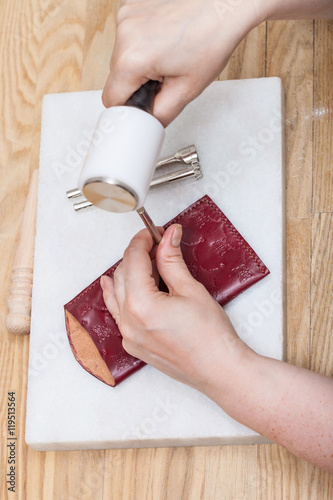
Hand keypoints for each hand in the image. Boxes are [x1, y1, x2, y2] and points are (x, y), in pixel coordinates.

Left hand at [100, 224, 247, 394]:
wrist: (219, 370)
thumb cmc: (211, 337)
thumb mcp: (191, 289)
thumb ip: (172, 260)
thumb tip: (167, 237)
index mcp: (141, 305)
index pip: (133, 260)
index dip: (143, 240)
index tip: (154, 232)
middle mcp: (128, 322)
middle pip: (122, 274)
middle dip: (137, 255)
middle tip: (156, 244)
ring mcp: (129, 336)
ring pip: (117, 293)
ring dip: (127, 273)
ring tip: (143, 260)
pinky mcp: (134, 344)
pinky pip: (118, 313)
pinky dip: (118, 295)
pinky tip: (116, 286)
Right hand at [102, 0, 265, 125]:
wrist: (224, 6)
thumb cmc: (211, 40)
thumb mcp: (186, 91)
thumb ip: (160, 115)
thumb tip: (147, 123)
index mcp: (133, 59)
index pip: (111, 99)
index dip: (129, 108)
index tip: (143, 106)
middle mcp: (124, 34)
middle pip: (116, 77)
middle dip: (137, 84)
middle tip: (166, 78)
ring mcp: (126, 17)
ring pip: (122, 58)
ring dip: (140, 64)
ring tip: (168, 57)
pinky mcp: (131, 7)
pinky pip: (128, 38)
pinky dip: (143, 44)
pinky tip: (164, 41)